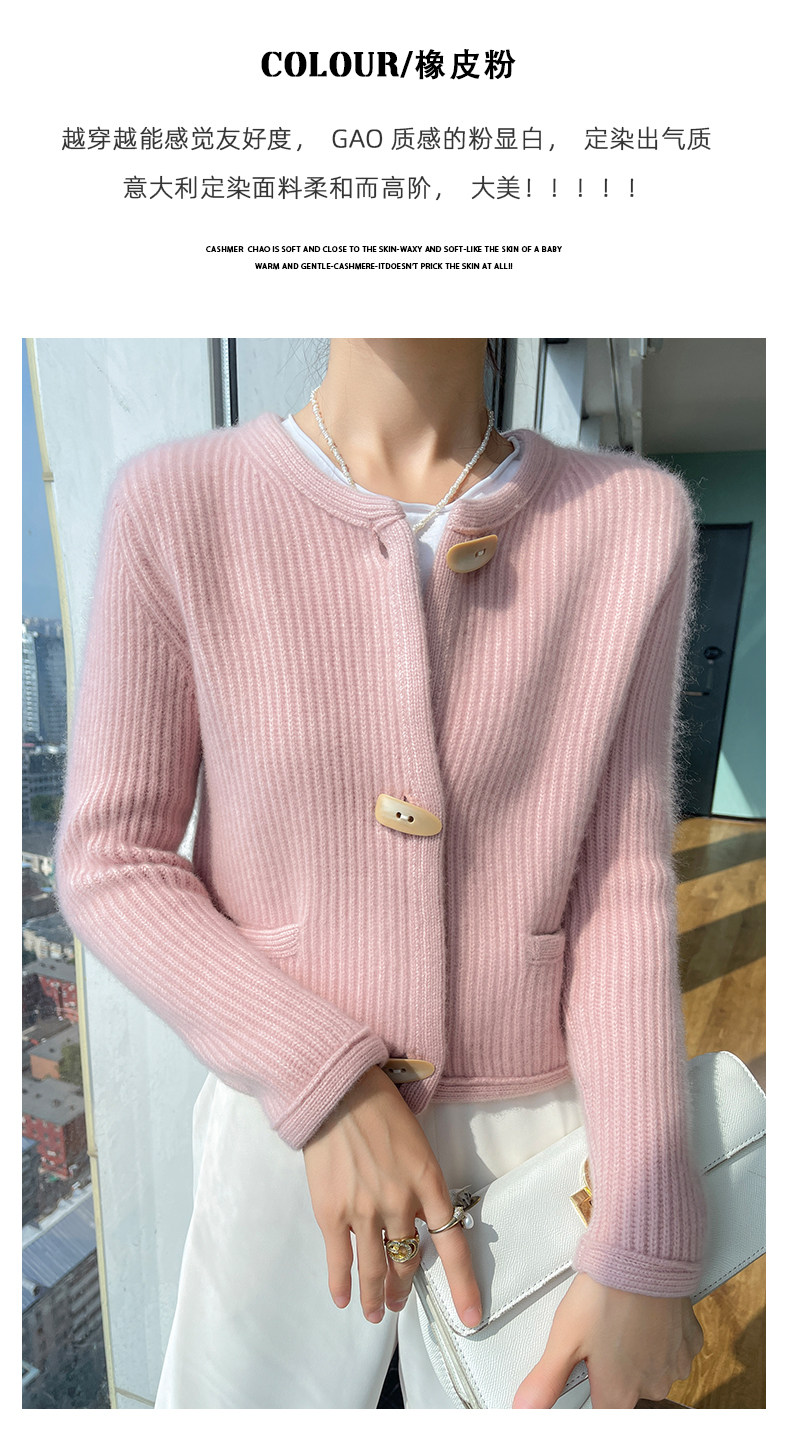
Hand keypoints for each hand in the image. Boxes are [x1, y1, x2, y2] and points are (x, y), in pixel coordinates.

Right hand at [302, 1064, 482, 1326]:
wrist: (338, 1090)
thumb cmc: (381, 1110)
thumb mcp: (418, 1146)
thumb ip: (420, 1187)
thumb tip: (417, 1223)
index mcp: (428, 1182)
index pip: (453, 1244)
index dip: (462, 1285)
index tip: (470, 1317)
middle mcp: (400, 1202)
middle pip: (408, 1260)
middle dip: (404, 1287)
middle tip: (400, 1300)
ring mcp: (364, 1210)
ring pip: (375, 1267)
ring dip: (376, 1295)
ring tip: (376, 1311)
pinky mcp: (332, 1212)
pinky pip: (340, 1259)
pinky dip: (342, 1284)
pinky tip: (344, 1299)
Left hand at [512, 1271, 703, 1408]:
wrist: (643, 1256)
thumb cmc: (606, 1294)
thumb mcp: (564, 1338)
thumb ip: (546, 1379)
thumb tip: (524, 1407)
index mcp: (619, 1391)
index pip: (604, 1414)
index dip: (591, 1392)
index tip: (587, 1377)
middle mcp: (652, 1384)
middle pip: (628, 1390)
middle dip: (613, 1370)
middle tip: (599, 1337)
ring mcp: (674, 1363)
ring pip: (652, 1370)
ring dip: (638, 1354)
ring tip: (619, 1322)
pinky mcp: (690, 1340)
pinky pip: (675, 1349)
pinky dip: (661, 1338)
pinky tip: (644, 1317)